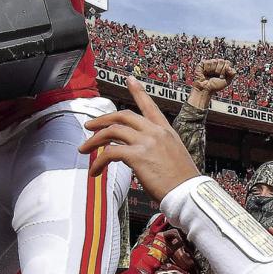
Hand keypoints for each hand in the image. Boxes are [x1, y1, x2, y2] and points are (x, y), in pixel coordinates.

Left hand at [80, 77, 199, 201]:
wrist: (188, 193)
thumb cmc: (181, 181)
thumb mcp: (173, 156)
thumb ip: (157, 148)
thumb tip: (140, 153)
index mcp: (166, 131)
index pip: (149, 106)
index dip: (138, 92)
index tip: (130, 80)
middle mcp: (155, 132)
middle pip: (123, 116)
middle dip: (102, 120)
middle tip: (90, 126)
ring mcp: (146, 142)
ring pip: (112, 132)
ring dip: (94, 140)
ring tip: (84, 149)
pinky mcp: (137, 156)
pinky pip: (109, 153)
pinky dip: (98, 162)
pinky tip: (95, 171)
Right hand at [192, 58, 235, 94]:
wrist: (205, 89)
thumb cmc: (215, 86)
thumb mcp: (227, 81)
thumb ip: (232, 74)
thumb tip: (230, 68)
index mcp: (222, 67)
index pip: (227, 62)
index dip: (225, 69)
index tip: (222, 76)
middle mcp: (216, 64)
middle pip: (221, 61)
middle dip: (220, 70)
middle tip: (216, 76)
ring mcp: (210, 63)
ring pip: (214, 61)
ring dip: (213, 70)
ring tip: (210, 75)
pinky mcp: (202, 64)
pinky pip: (207, 62)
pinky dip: (207, 69)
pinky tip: (205, 73)